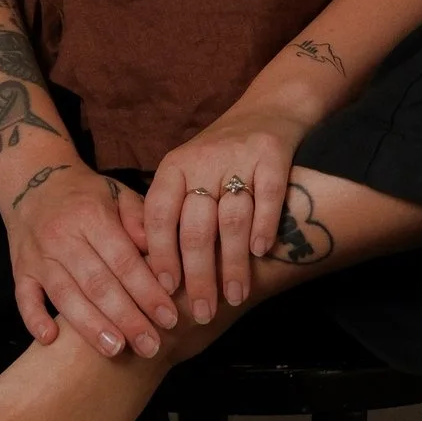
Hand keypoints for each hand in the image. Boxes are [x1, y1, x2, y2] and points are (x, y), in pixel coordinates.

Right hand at [0, 150, 178, 360]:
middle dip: (126, 318)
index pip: (124, 260)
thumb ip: (140, 220)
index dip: (147, 291)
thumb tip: (160, 250)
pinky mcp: (20, 270)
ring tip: (115, 350)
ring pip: (65, 295)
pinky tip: (51, 341)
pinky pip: (23, 298)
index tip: (169, 318)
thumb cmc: (87, 195)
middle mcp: (62, 236)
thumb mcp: (118, 194)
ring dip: (90, 326)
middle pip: (97, 283)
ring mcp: (38, 256)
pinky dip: (34, 319)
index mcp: (92, 216)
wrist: (33, 181)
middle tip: (150, 346)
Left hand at [140, 111, 306, 323]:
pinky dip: (265, 227)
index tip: (165, 291)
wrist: (268, 109)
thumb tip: (148, 273)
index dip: (160, 255)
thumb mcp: (186, 175)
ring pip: (231, 219)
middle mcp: (202, 159)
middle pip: (195, 227)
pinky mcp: (273, 155)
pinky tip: (262, 254)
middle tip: (202, 311)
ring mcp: (239, 156)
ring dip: (233, 264)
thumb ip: (170, 214)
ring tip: (235, 296)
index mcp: (174, 167)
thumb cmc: (219, 157)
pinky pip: (267, 197)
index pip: (159, 216)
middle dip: (198, 276)